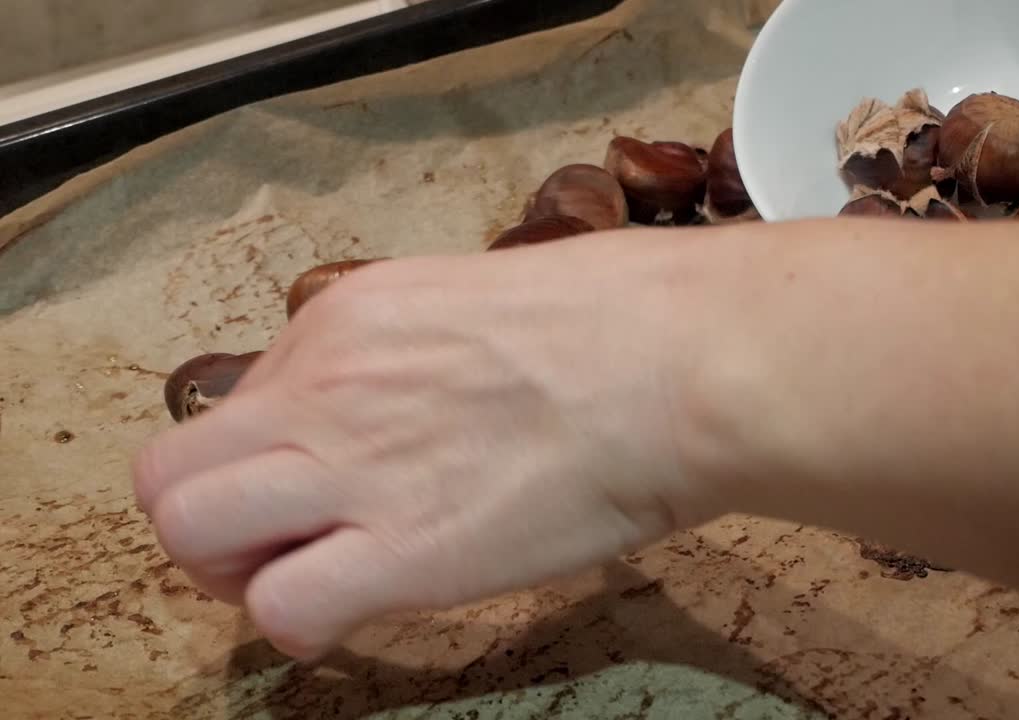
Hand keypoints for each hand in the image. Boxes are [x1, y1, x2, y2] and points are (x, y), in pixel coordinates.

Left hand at [133, 231, 718, 659]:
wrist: (681, 362)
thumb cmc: (621, 321)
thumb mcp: (479, 300)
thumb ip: (411, 351)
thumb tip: (404, 397)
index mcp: (345, 321)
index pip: (238, 404)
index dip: (270, 454)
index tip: (325, 477)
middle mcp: (323, 389)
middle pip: (172, 473)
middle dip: (212, 520)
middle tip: (280, 541)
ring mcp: (352, 470)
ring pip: (189, 535)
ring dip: (232, 572)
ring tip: (304, 576)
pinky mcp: (402, 553)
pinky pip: (280, 610)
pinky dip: (301, 624)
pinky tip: (356, 610)